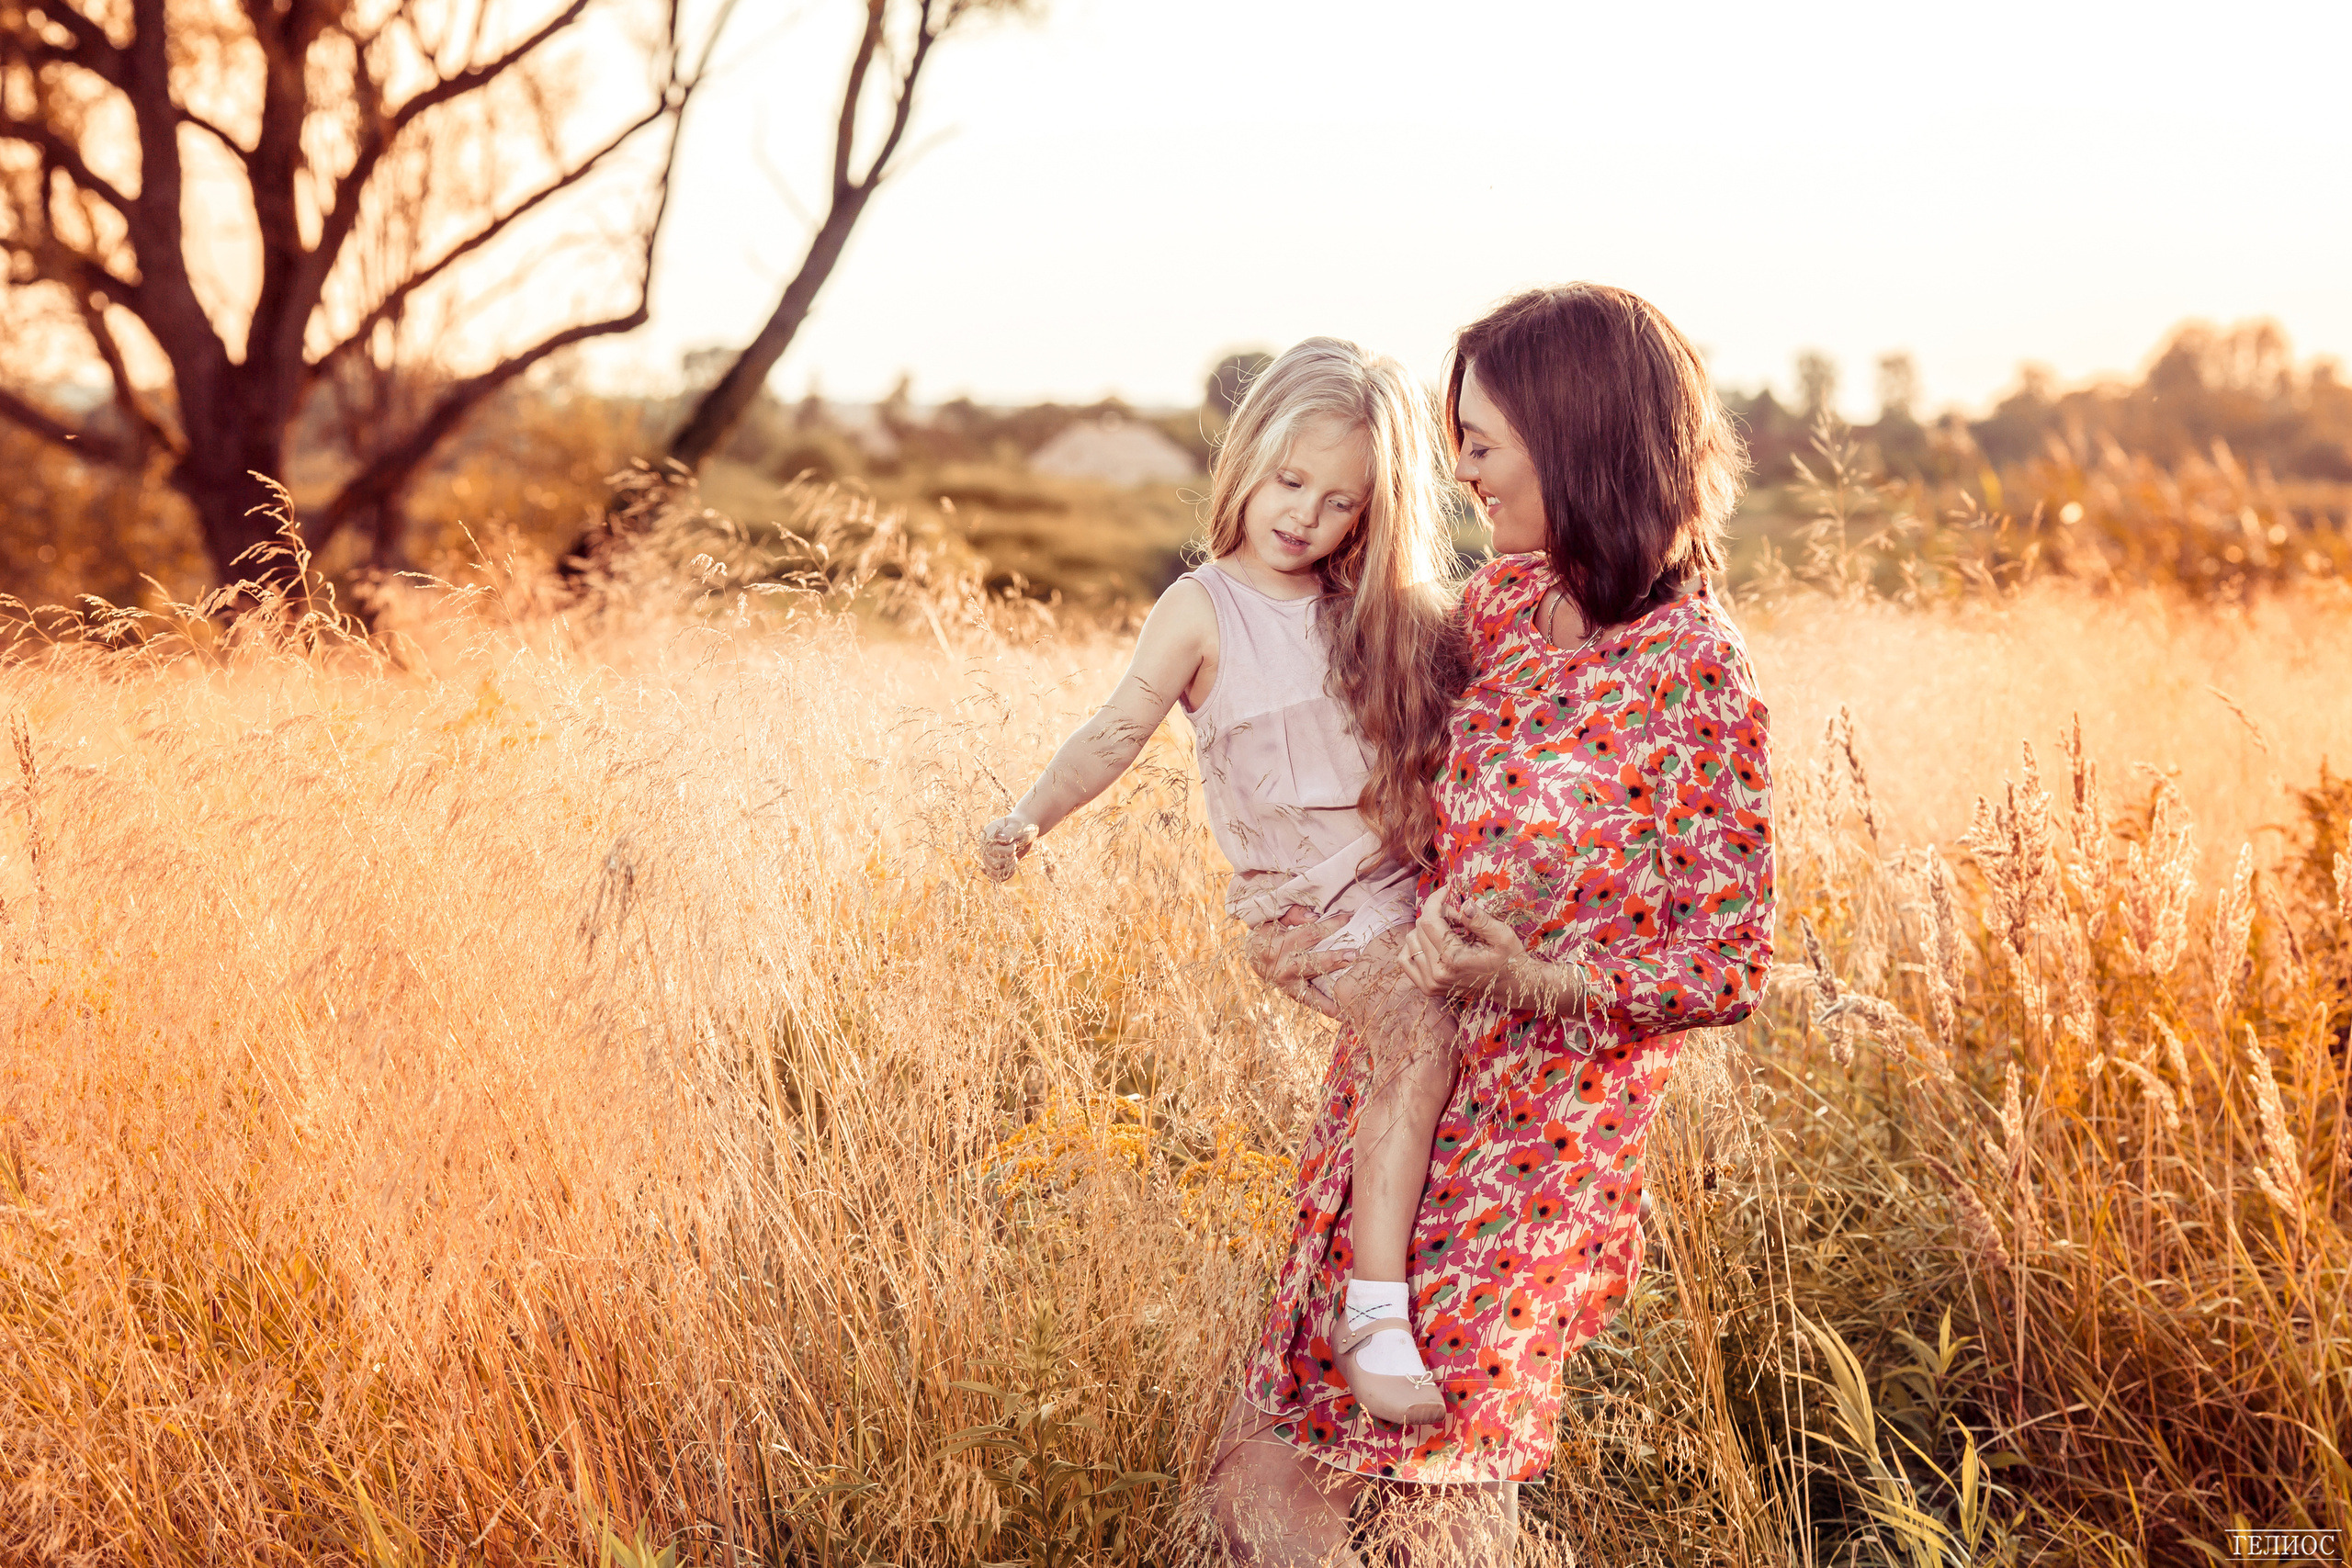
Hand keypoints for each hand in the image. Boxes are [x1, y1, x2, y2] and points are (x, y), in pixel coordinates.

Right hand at [979, 814, 1037, 881]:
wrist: (1025, 830)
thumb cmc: (1022, 826)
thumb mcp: (1018, 827)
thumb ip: (1010, 832)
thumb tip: (1002, 839)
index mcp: (988, 836)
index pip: (990, 850)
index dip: (1005, 851)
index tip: (1015, 844)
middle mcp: (986, 847)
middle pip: (991, 863)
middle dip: (1007, 860)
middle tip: (1015, 851)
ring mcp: (990, 856)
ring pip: (993, 871)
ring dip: (1007, 868)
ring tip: (1015, 858)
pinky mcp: (995, 864)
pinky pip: (996, 877)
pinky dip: (1006, 875)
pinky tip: (1013, 867)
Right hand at [1245, 914, 1351, 1018]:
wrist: (1251, 956)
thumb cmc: (1267, 933)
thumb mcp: (1273, 920)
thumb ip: (1293, 915)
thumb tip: (1314, 916)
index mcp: (1275, 945)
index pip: (1308, 934)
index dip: (1329, 926)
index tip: (1349, 919)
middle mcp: (1280, 967)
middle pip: (1310, 961)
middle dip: (1333, 958)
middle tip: (1354, 954)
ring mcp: (1286, 984)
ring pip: (1311, 987)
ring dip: (1333, 989)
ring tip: (1351, 993)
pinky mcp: (1292, 994)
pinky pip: (1311, 1002)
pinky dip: (1327, 1008)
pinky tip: (1344, 1013)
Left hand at [1399, 887, 1524, 999]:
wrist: (1511, 987)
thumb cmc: (1509, 959)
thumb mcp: (1502, 935)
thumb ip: (1481, 920)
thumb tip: (1464, 904)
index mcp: (1455, 959)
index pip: (1429, 921)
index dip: (1435, 900)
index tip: (1446, 891)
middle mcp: (1438, 973)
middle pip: (1419, 928)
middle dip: (1436, 914)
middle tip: (1458, 917)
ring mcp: (1430, 983)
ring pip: (1411, 941)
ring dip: (1426, 929)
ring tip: (1449, 931)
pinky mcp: (1427, 987)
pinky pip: (1405, 959)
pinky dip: (1415, 946)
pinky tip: (1432, 942)